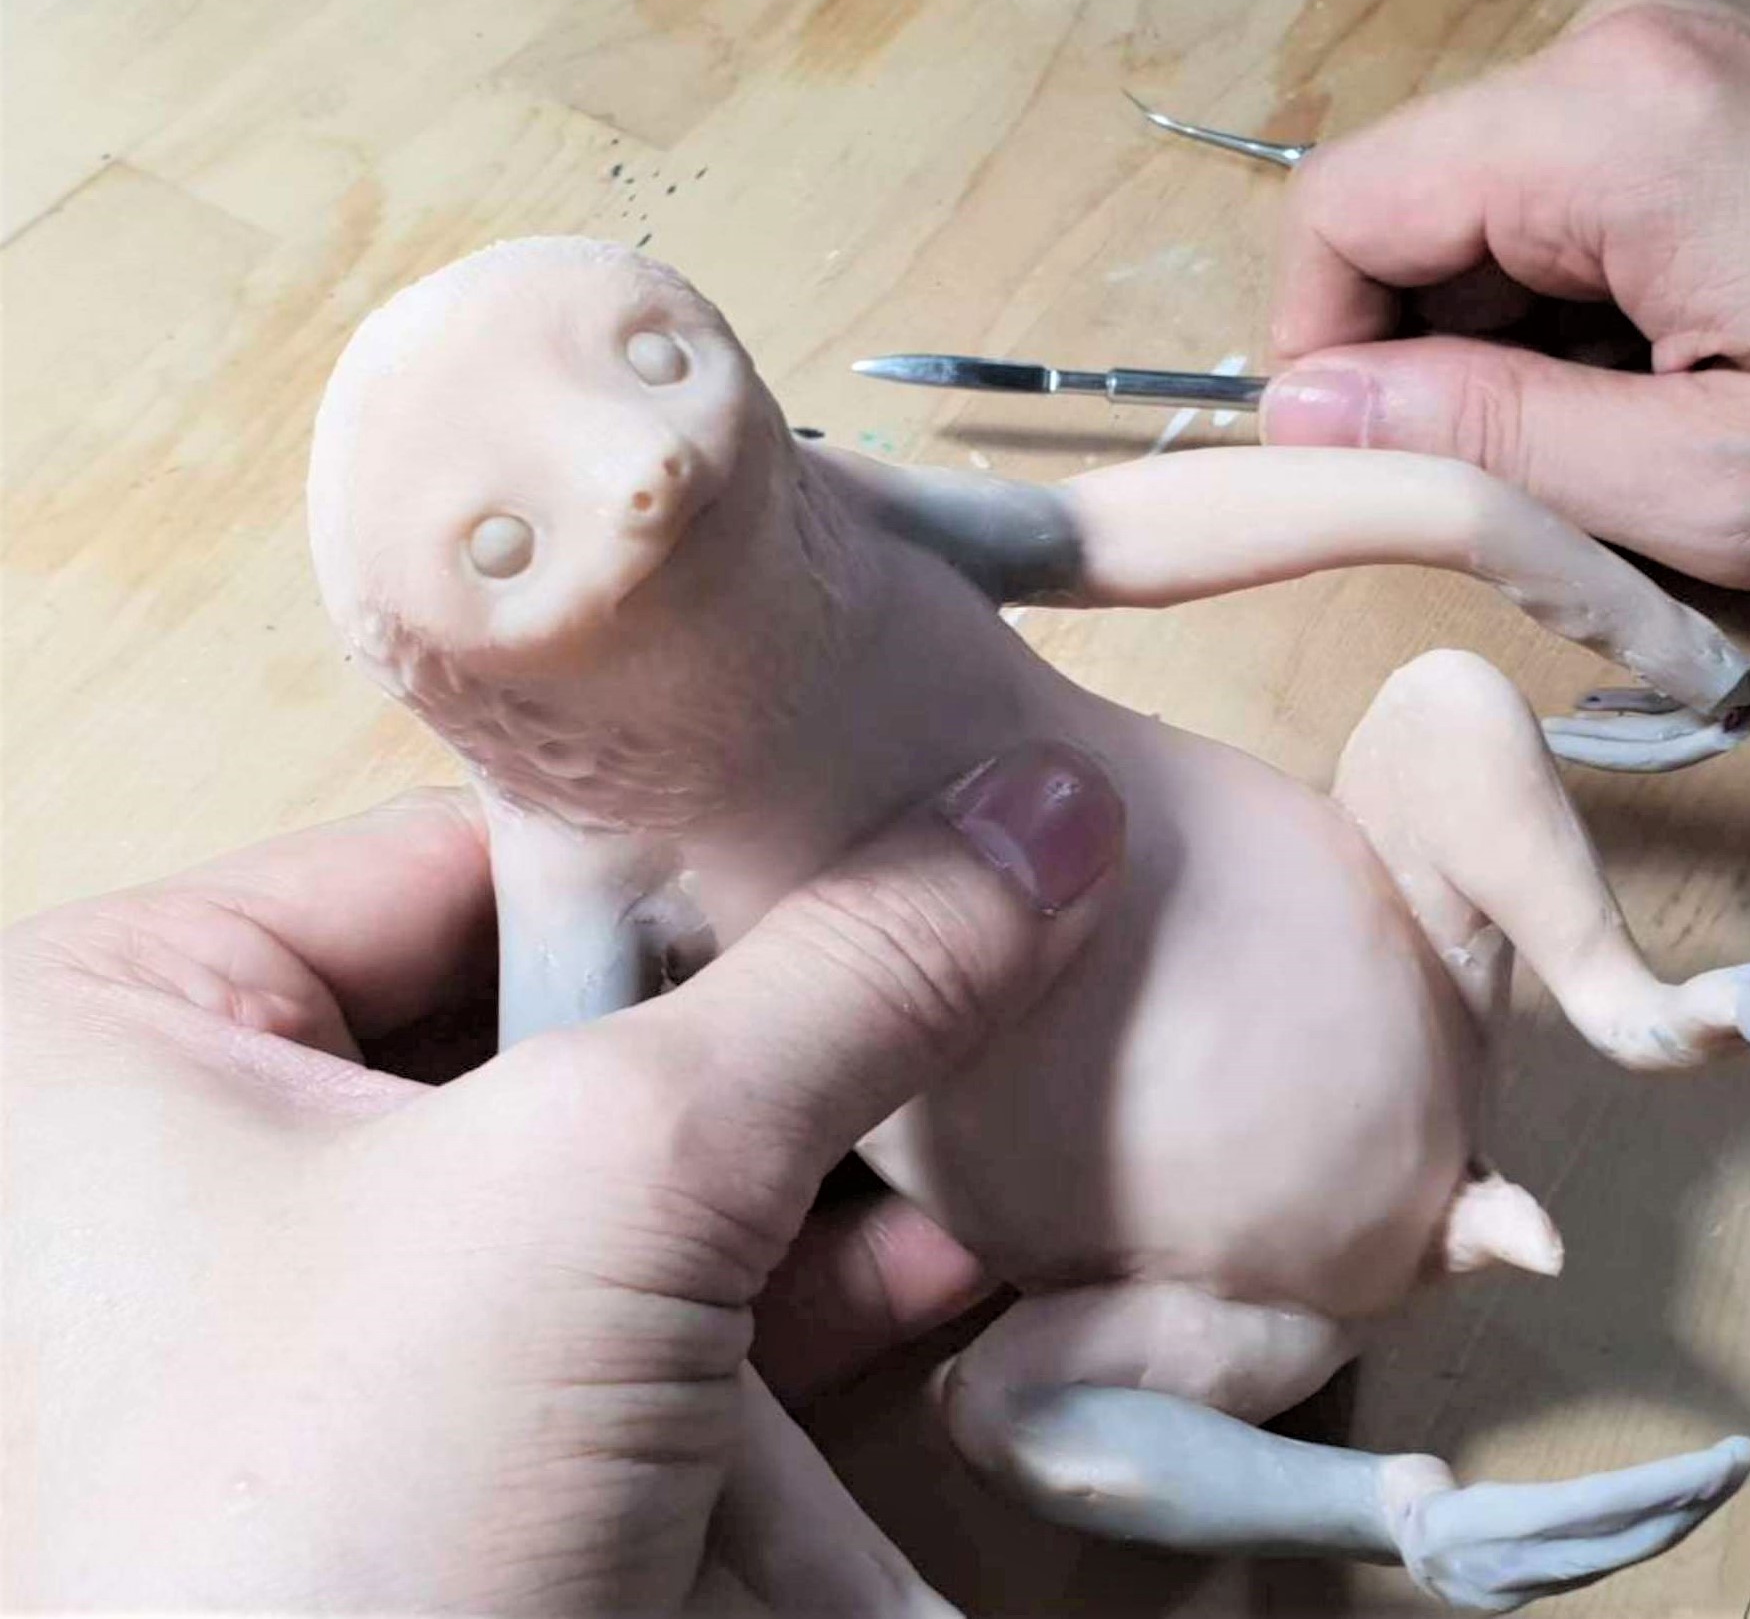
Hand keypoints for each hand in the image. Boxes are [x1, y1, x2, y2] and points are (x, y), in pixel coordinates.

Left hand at [2, 745, 1122, 1611]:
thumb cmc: (341, 1525)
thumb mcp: (617, 1178)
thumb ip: (843, 977)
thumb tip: (1044, 815)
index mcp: (114, 1028)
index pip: (460, 850)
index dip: (686, 849)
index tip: (884, 836)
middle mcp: (187, 1159)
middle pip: (555, 1014)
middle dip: (774, 1038)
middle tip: (954, 983)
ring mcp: (313, 1320)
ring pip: (614, 1177)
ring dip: (806, 1175)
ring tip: (968, 1143)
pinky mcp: (431, 1448)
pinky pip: (623, 1318)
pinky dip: (773, 1302)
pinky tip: (925, 1275)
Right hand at [1263, 0, 1749, 616]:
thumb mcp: (1721, 488)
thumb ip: (1491, 445)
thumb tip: (1308, 416)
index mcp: (1615, 128)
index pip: (1346, 210)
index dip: (1318, 360)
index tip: (1371, 479)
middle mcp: (1635, 55)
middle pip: (1417, 205)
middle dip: (1427, 364)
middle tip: (1521, 500)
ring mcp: (1693, 66)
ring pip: (1497, 214)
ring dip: (1514, 353)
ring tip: (1626, 462)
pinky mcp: (1739, 102)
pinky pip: (1585, 204)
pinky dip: (1586, 317)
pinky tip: (1672, 402)